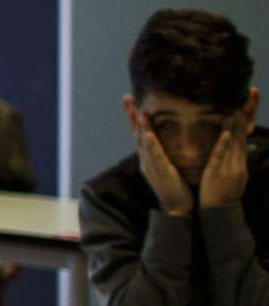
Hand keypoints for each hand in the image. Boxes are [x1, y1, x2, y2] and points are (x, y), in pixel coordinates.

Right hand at [126, 97, 195, 216]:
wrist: (177, 208)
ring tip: (139, 111)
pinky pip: (155, 155)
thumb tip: (165, 139)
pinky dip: (151, 144)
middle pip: (136, 133)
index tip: (131, 100)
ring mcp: (151, 165)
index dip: (134, 117)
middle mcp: (146, 159)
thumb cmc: (176, 187)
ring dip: (140, 126)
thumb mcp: (168, 166)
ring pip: (144, 142)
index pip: (139, 133)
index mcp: (148, 157)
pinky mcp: (160, 172)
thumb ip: (164, 153)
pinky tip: (148, 134)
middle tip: (127, 98)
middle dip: (131, 115)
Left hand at [200, 92, 257, 210]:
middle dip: (247, 112)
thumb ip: (239, 156)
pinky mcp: (218, 174)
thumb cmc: (223, 191)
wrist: (220, 212)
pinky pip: (222, 157)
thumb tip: (248, 145)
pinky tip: (226, 134)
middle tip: (252, 93)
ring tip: (237, 107)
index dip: (248, 114)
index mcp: (239, 158)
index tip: (250, 96)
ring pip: (234, 142)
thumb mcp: (234, 172)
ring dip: (237, 125)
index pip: (245, 132)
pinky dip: (224, 145)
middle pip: (244, 132)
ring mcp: (229, 166)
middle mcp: (237, 160)